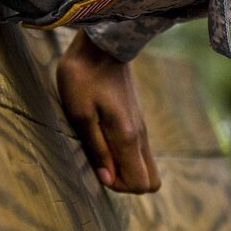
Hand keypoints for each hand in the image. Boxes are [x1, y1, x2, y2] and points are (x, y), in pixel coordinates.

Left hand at [56, 29, 161, 193]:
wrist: (100, 44)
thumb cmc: (83, 77)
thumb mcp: (80, 114)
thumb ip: (96, 149)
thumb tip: (107, 179)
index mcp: (128, 137)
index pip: (141, 184)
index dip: (118, 186)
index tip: (98, 168)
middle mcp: (141, 135)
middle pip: (150, 180)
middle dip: (125, 181)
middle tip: (99, 163)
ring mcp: (141, 126)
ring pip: (144, 164)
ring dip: (122, 165)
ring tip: (96, 144)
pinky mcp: (136, 118)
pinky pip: (137, 149)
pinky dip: (122, 152)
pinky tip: (101, 133)